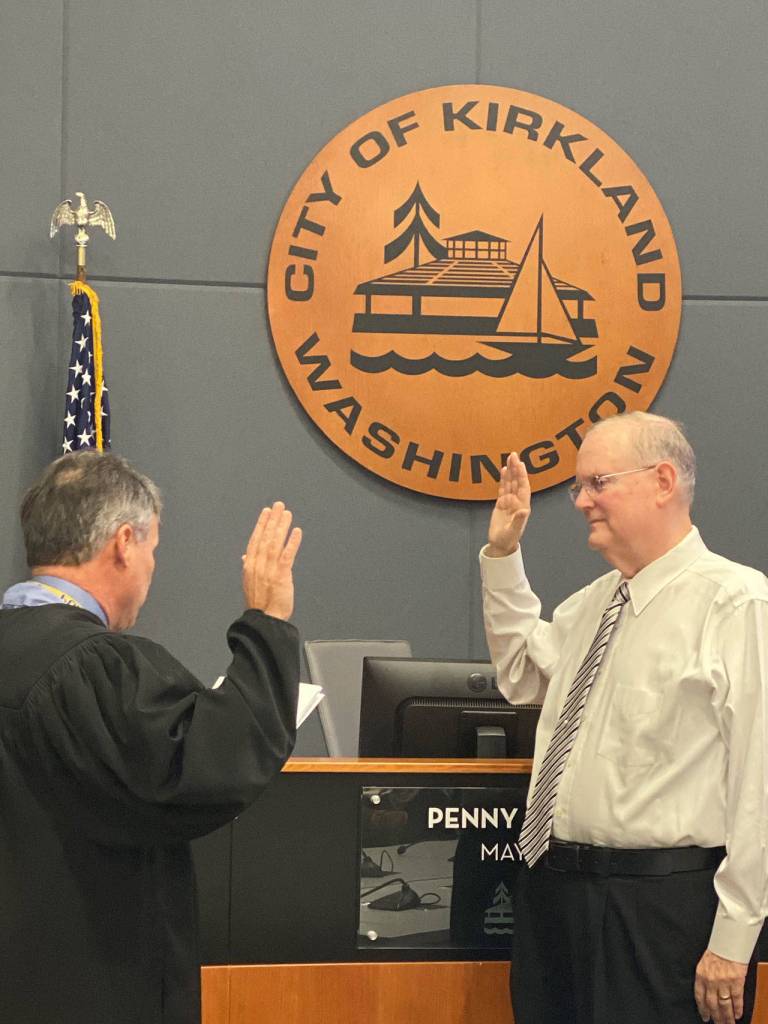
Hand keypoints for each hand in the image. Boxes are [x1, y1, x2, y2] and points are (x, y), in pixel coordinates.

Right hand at [242, 502, 301, 619]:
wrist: (265, 621)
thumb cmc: (260, 604)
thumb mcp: (250, 583)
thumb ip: (250, 567)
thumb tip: (245, 556)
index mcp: (250, 566)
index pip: (255, 540)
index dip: (261, 525)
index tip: (266, 512)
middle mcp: (257, 565)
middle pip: (265, 538)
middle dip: (272, 520)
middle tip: (279, 506)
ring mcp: (269, 570)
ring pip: (275, 543)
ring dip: (281, 527)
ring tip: (287, 514)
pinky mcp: (281, 576)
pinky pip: (287, 555)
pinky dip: (291, 542)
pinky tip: (296, 531)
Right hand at [487, 452, 530, 556]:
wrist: (500, 545)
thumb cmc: (508, 539)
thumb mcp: (513, 531)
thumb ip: (519, 520)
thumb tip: (524, 510)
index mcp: (522, 506)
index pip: (523, 487)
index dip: (522, 476)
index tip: (520, 464)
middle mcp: (517, 501)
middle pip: (517, 482)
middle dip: (516, 469)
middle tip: (513, 455)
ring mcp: (509, 502)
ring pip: (510, 483)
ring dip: (510, 471)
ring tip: (509, 458)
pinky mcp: (501, 503)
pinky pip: (503, 488)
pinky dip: (504, 479)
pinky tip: (503, 470)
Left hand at [694, 949, 747, 1022]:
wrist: (728, 943)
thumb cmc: (717, 951)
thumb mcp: (704, 963)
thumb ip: (704, 977)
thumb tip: (706, 992)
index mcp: (701, 975)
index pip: (699, 997)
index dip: (702, 1009)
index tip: (705, 1017)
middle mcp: (711, 980)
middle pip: (712, 1004)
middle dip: (715, 1017)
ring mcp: (723, 982)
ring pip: (724, 1005)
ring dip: (726, 1017)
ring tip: (728, 1023)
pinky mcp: (735, 982)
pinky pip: (736, 1000)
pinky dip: (737, 1009)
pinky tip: (737, 1015)